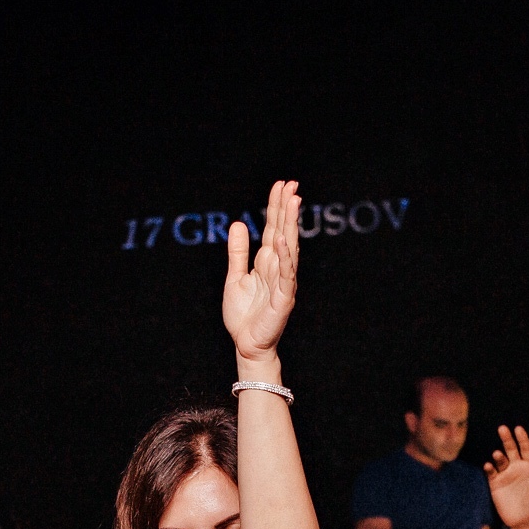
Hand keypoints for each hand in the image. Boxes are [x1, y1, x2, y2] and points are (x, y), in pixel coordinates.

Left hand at [223, 181, 299, 359]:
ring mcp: (283, 282)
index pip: (274, 228)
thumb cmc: (243, 314)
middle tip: (291, 184)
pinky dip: (285, 258)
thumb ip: (238, 252)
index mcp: (267, 262)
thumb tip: (239, 224)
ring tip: (293, 201)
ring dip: (290, 225)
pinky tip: (283, 241)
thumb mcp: (235, 276)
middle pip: (284, 231)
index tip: (281, 185)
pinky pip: (286, 275)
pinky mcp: (283, 298)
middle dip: (286, 208)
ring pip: (289, 248)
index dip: (276, 207)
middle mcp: (278, 268)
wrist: (245, 344)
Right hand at [485, 425, 528, 528]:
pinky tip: (488, 465)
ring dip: (498, 456)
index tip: (518, 428)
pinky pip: (491, 473)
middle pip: (511, 449)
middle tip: (502, 428)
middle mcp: (517, 467)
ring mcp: (505, 475)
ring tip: (497, 454)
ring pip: (500, 460)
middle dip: (507, 439)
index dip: (522, 438)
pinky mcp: (496, 484)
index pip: (526, 449)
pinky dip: (489, 468)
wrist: (525, 521)